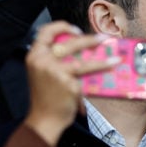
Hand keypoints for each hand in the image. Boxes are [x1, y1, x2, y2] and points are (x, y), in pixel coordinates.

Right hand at [23, 22, 113, 144]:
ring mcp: (54, 70)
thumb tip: (79, 49)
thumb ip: (53, 60)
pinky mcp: (67, 82)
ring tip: (110, 46)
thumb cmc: (45, 97)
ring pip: (79, 54)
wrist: (44, 119)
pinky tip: (112, 64)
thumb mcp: (42, 73)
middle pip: (67, 42)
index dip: (62, 27)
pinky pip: (87, 70)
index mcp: (34, 56)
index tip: (76, 30)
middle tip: (101, 38)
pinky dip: (101, 65)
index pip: (45, 32)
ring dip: (95, 47)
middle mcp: (41, 60)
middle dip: (86, 38)